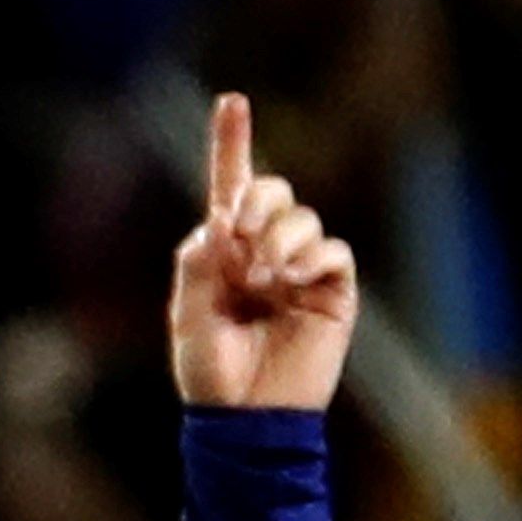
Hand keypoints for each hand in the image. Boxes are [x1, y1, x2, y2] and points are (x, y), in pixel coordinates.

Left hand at [168, 92, 358, 413]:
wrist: (247, 420)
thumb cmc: (211, 374)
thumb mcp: (188, 317)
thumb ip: (197, 265)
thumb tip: (220, 220)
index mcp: (225, 250)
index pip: (231, 186)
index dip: (232, 142)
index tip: (232, 100)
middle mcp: (264, 251)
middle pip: (272, 191)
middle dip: (257, 200)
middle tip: (239, 234)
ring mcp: (301, 270)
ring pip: (303, 218)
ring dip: (280, 236)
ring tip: (266, 275)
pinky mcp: (333, 292)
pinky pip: (332, 251)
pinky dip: (311, 257)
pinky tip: (292, 281)